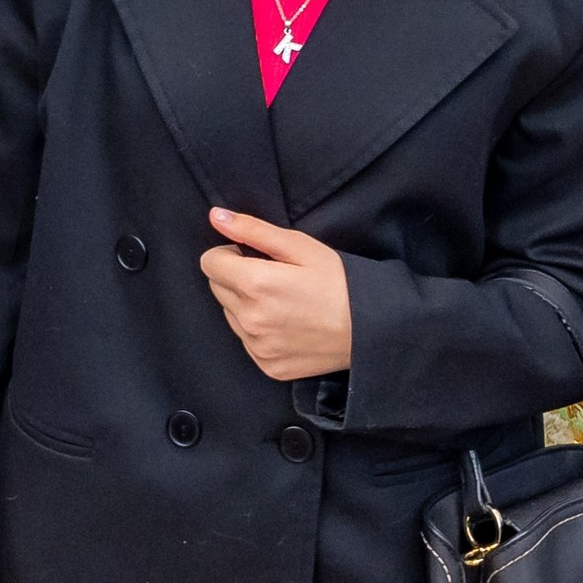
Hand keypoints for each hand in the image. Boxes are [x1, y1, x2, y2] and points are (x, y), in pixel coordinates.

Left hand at [199, 208, 353, 381]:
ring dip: (245, 304)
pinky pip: (247, 341)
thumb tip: (215, 216)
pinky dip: (258, 330)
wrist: (373, 330)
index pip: (209, 262)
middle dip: (236, 277)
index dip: (229, 253)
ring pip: (230, 314)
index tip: (252, 255)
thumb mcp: (300, 246)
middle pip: (217, 288)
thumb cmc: (340, 281)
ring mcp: (257, 346)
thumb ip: (252, 229)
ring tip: (283, 301)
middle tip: (272, 277)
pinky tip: (287, 323)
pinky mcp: (267, 366)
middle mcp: (250, 319)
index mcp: (255, 284)